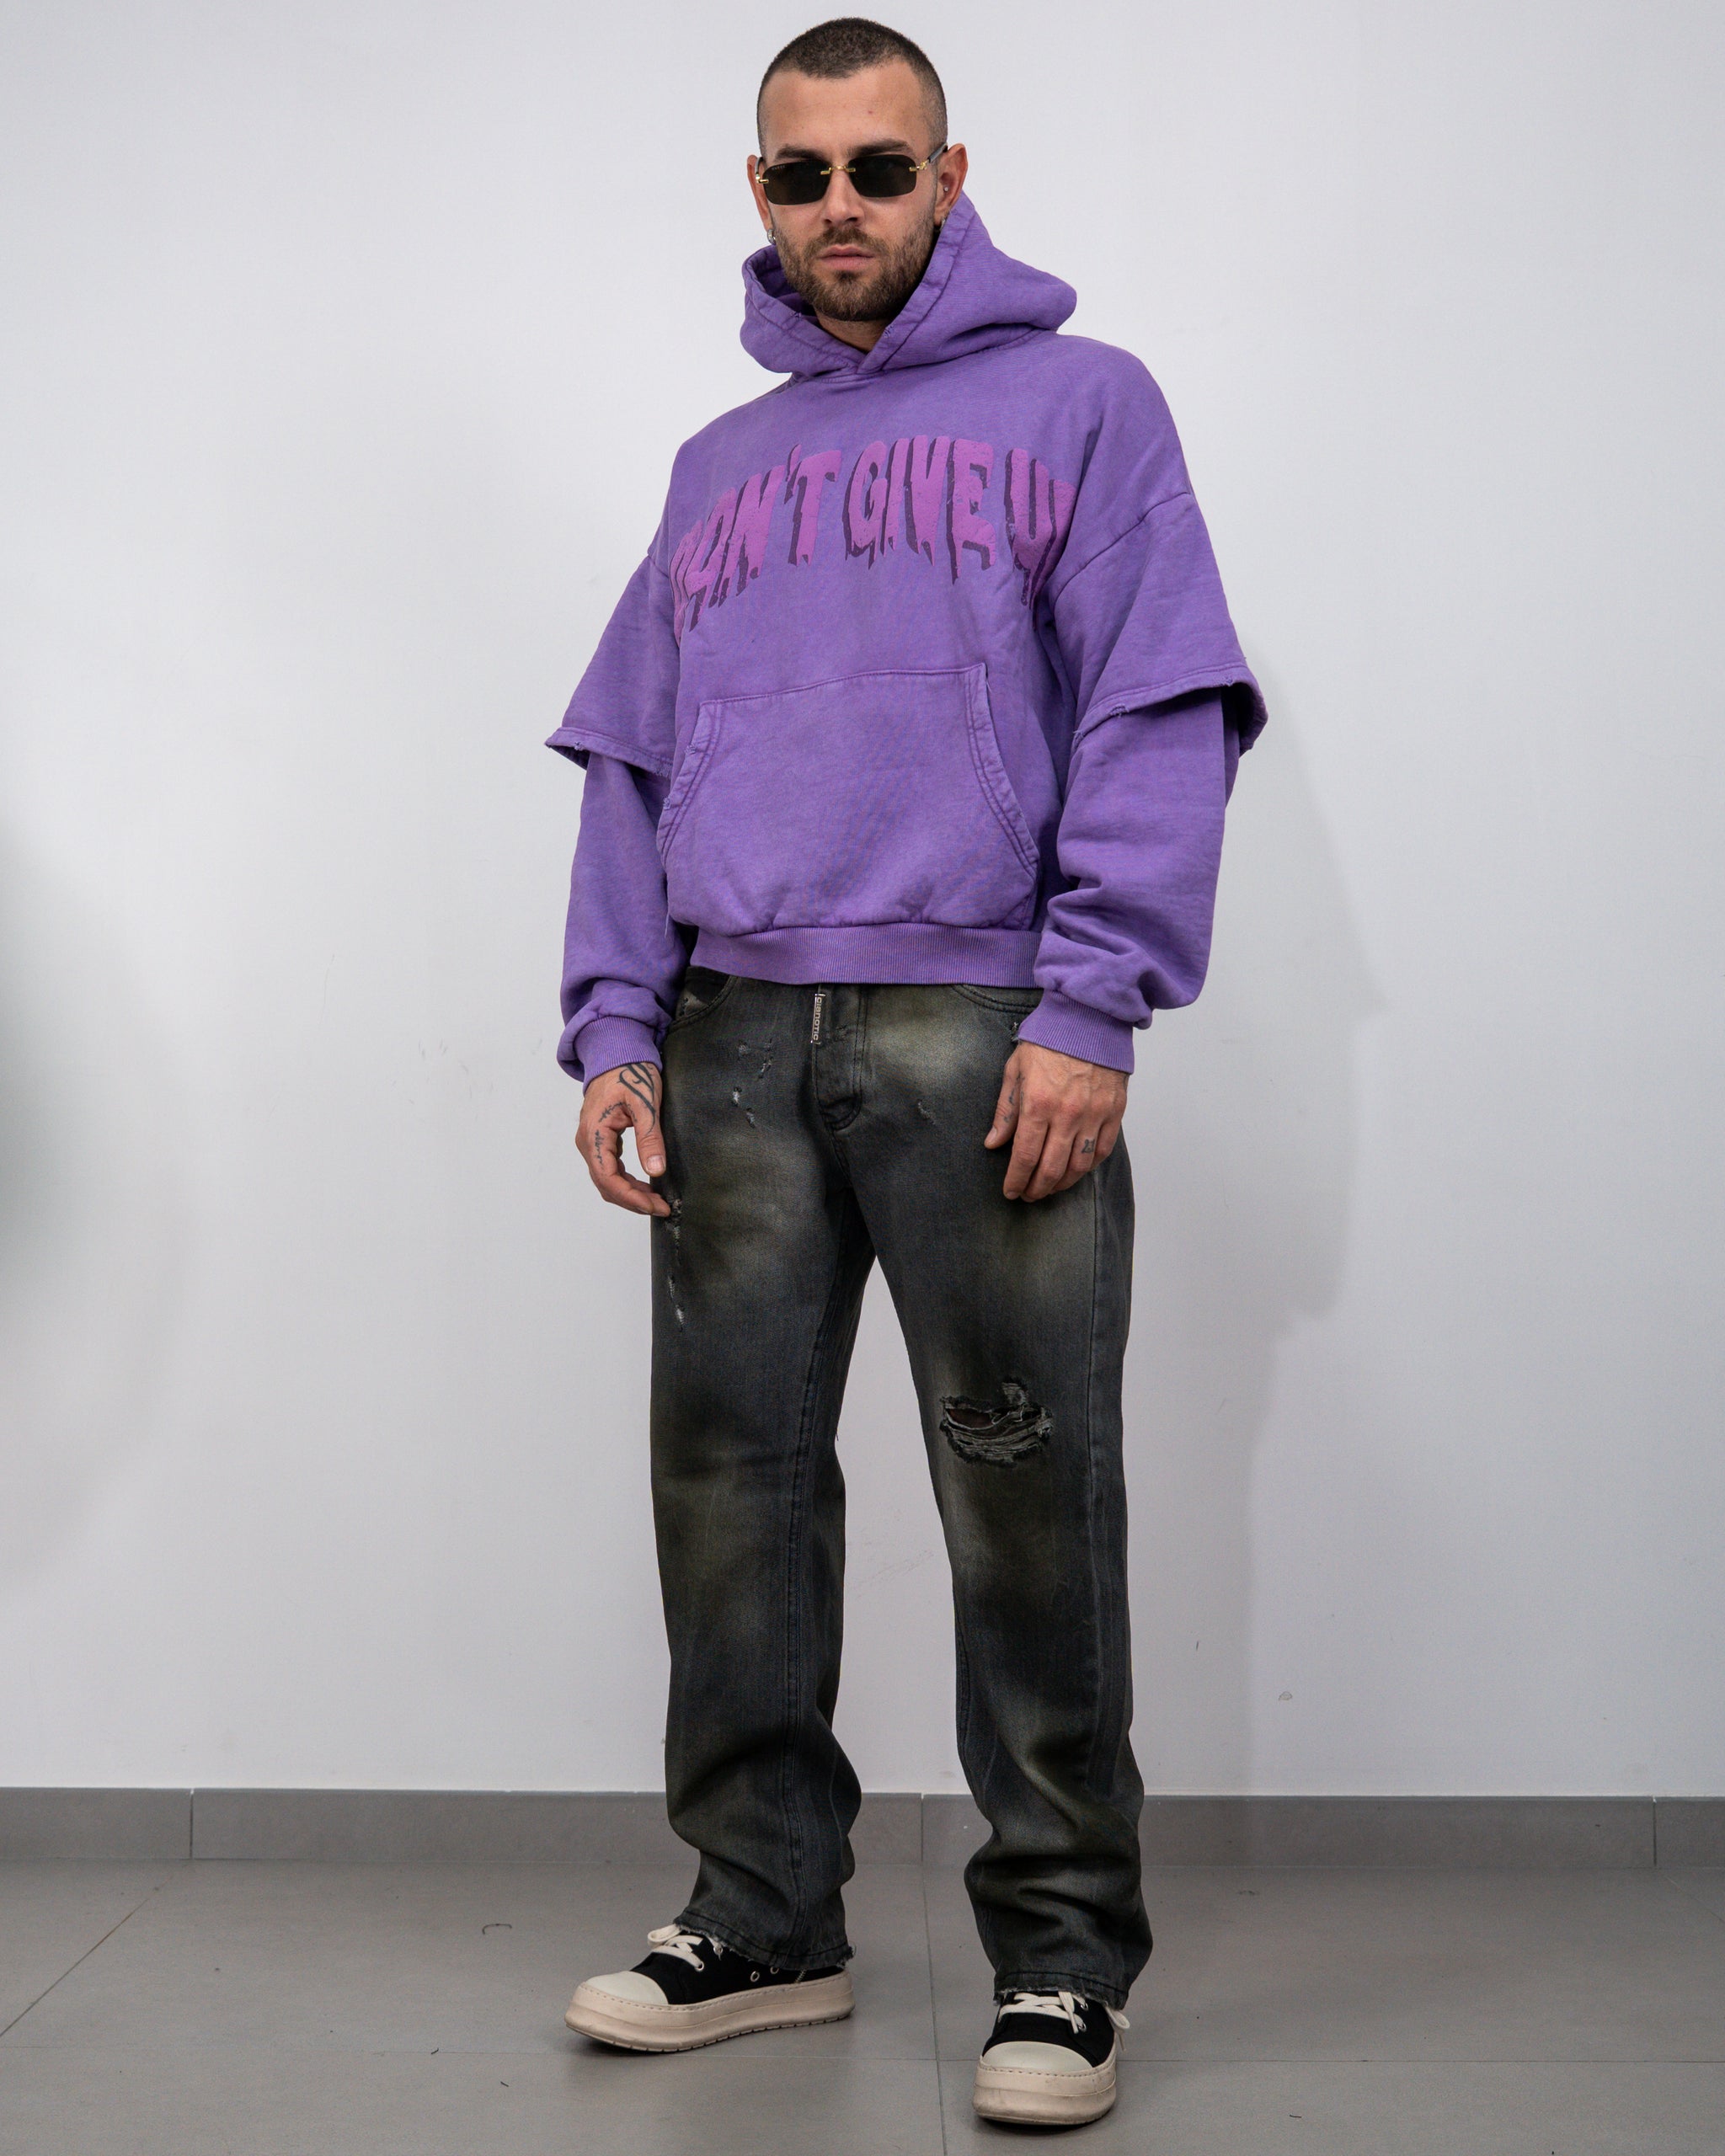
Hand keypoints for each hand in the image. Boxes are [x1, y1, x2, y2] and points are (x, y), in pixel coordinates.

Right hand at [577, 1060, 670, 1216]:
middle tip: (662, 1206)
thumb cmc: (630, 1072)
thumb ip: (650, 1137)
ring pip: (607, 1179)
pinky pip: (609, 1168)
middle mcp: (587, 1140)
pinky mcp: (601, 1139)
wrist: (617, 1053)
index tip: (655, 1205)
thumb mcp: (646, 1103)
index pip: (608, 1178)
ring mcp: (592, 1141)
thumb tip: (655, 1170)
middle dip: (633, 1200)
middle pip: (606, 1184)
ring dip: (630, 1193)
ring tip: (656, 1199)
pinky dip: (626, 1181)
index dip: (631, 1197)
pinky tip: (645, 1185)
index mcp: (594, 1133)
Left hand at [984, 1041, 1127, 1200]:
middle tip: (1028, 1194)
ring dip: (1062, 1184)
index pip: (1025, 1157)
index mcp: (1038, 1104)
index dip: (1016, 1180)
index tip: (1011, 1191)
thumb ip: (1005, 1111)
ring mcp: (1094, 1115)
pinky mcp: (1114, 1111)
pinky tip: (1076, 1171)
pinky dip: (1088, 1167)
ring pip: (1079, 1166)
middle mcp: (1067, 1114)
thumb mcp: (1015, 1070)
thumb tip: (994, 1143)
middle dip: (1037, 1188)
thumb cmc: (1049, 1039)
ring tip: (1049, 1187)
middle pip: (1051, 1169)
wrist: (1089, 1016)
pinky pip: (1102, 1151)